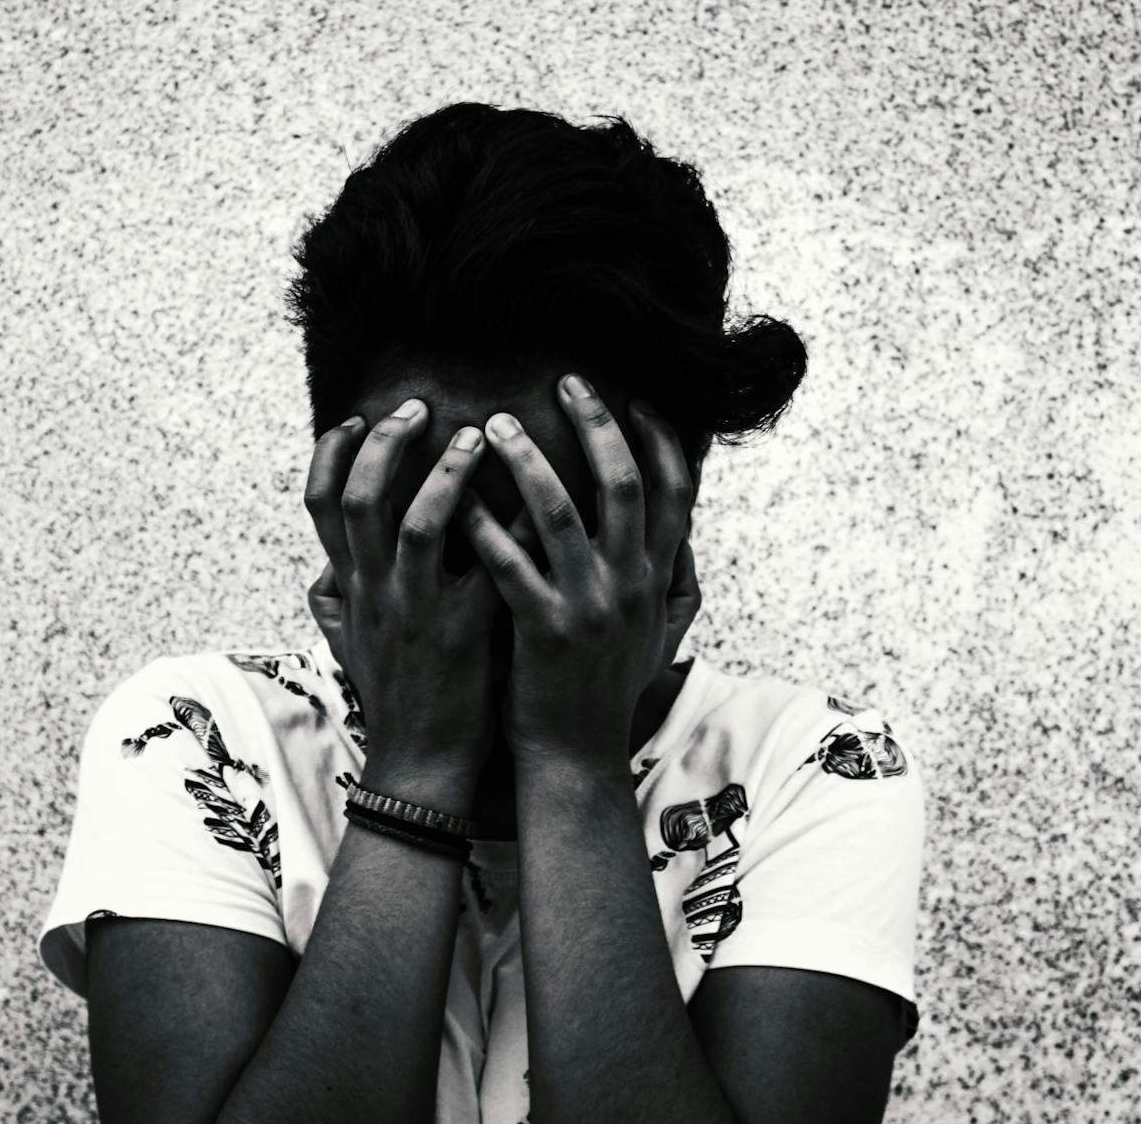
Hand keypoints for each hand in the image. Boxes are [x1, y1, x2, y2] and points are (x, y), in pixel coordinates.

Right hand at [304, 400, 509, 777]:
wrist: (421, 761)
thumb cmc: (395, 696)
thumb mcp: (347, 643)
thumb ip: (333, 596)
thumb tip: (326, 560)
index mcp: (351, 585)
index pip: (321, 503)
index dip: (332, 454)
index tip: (356, 418)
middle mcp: (376, 590)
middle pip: (360, 496)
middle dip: (386, 443)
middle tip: (419, 407)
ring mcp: (418, 610)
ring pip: (415, 522)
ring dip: (444, 472)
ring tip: (477, 436)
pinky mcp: (463, 630)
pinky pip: (488, 565)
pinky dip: (507, 526)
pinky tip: (534, 496)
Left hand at [457, 376, 702, 767]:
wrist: (578, 759)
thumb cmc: (609, 691)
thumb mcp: (659, 635)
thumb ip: (676, 581)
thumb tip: (685, 532)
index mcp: (658, 579)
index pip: (674, 492)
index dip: (659, 440)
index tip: (635, 399)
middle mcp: (630, 585)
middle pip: (624, 484)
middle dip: (598, 425)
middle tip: (568, 382)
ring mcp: (588, 607)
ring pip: (561, 513)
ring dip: (529, 460)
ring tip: (497, 423)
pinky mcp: (542, 631)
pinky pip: (508, 564)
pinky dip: (482, 525)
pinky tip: (455, 497)